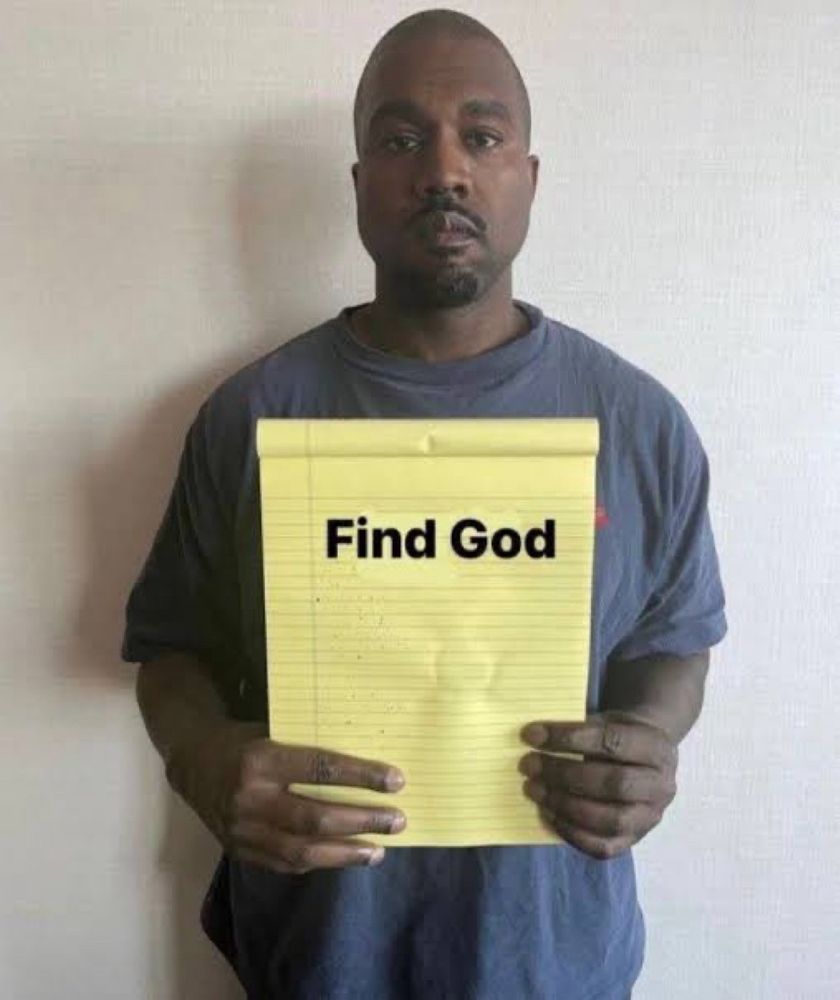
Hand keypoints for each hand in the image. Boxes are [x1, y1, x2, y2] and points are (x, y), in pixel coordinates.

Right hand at [183, 721, 405, 873]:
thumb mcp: (273, 731)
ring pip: (303, 850)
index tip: (395, 781)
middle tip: (397, 820)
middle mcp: (251, 799)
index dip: (361, 776)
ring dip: (346, 853)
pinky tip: (345, 857)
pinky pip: (286, 864)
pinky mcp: (240, 851)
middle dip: (362, 820)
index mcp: (261, 759)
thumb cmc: (245, 739)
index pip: (320, 769)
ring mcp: (243, 831)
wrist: (192, 762)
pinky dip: (319, 862)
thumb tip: (363, 763)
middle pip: (316, 817)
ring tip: (378, 850)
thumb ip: (308, 748)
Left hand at [519, 711, 677, 859]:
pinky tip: (547, 813)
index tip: (531, 734)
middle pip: (613, 784)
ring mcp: (650, 818)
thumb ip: (579, 728)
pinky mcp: (634, 840)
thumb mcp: (607, 720)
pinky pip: (603, 848)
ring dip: (564, 805)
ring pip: (610, 820)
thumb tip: (534, 736)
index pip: (613, 742)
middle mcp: (661, 786)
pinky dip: (571, 833)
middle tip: (528, 764)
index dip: (570, 738)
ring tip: (533, 789)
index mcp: (656, 747)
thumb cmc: (619, 735)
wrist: (648, 758)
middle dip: (564, 775)